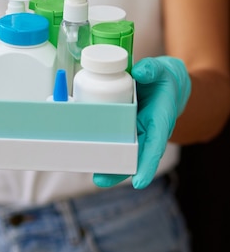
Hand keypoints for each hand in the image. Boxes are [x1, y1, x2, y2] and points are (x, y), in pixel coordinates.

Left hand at [93, 56, 190, 189]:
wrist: (165, 83)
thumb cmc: (164, 79)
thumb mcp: (162, 70)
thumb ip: (152, 70)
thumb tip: (140, 72)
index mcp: (160, 121)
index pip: (155, 146)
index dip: (147, 164)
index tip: (140, 182)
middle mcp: (147, 132)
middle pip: (134, 157)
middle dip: (119, 171)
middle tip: (100, 180)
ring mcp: (134, 132)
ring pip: (122, 153)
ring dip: (108, 166)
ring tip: (93, 177)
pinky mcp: (123, 128)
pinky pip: (113, 141)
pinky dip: (101, 148)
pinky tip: (86, 155)